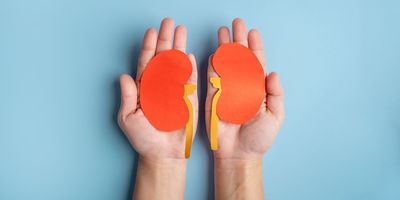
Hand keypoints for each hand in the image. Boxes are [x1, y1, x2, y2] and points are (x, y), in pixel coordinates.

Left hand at [118, 18, 197, 159]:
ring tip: (182, 31)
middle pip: (163, 57)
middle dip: (166, 38)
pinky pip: (190, 80)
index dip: (149, 46)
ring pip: (177, 64)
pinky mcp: (188, 99)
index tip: (151, 30)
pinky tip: (189, 54)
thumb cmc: (144, 138)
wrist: (163, 153)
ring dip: (179, 47)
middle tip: (169, 22)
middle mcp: (160, 85)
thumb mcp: (128, 117)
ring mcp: (175, 90)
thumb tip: (123, 76)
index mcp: (144, 87)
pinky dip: (190, 67)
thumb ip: (127, 97)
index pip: (146, 62)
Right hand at [206, 18, 284, 160]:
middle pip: (240, 58)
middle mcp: (242, 85)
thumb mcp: (275, 116)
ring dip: (224, 47)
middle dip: (239, 39)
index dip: (255, 47)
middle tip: (237, 23)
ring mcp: (227, 89)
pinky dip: (213, 65)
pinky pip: (212, 78)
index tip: (253, 32)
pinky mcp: (213, 97)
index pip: (257, 62)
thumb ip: (275, 94)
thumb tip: (273, 73)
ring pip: (226, 63)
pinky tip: (214, 52)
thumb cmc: (258, 138)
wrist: (238, 154)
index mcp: (258, 88)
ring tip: (223, 31)